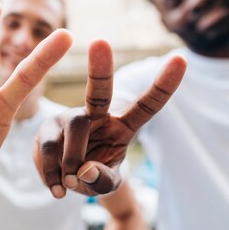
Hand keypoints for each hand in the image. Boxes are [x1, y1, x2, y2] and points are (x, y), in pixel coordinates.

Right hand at [34, 39, 185, 196]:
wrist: (66, 180)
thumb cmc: (95, 176)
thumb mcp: (106, 186)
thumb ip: (101, 181)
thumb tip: (83, 170)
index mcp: (123, 126)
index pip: (148, 105)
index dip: (164, 85)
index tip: (181, 59)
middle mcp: (97, 115)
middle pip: (100, 91)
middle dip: (101, 68)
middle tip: (100, 42)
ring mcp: (70, 118)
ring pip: (74, 127)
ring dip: (71, 162)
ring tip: (70, 185)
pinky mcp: (47, 128)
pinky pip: (47, 147)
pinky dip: (51, 172)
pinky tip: (56, 187)